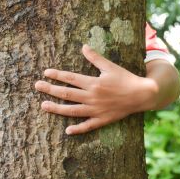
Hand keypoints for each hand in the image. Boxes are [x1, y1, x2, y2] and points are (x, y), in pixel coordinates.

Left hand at [35, 45, 158, 134]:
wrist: (141, 95)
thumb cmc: (125, 78)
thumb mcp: (110, 66)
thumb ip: (95, 58)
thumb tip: (84, 46)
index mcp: (93, 83)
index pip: (70, 78)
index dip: (57, 75)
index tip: (46, 73)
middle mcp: (92, 97)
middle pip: (67, 94)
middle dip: (50, 90)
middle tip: (37, 86)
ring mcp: (96, 110)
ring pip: (72, 111)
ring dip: (57, 109)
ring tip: (43, 106)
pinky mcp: (102, 120)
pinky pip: (88, 126)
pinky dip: (78, 129)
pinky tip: (67, 131)